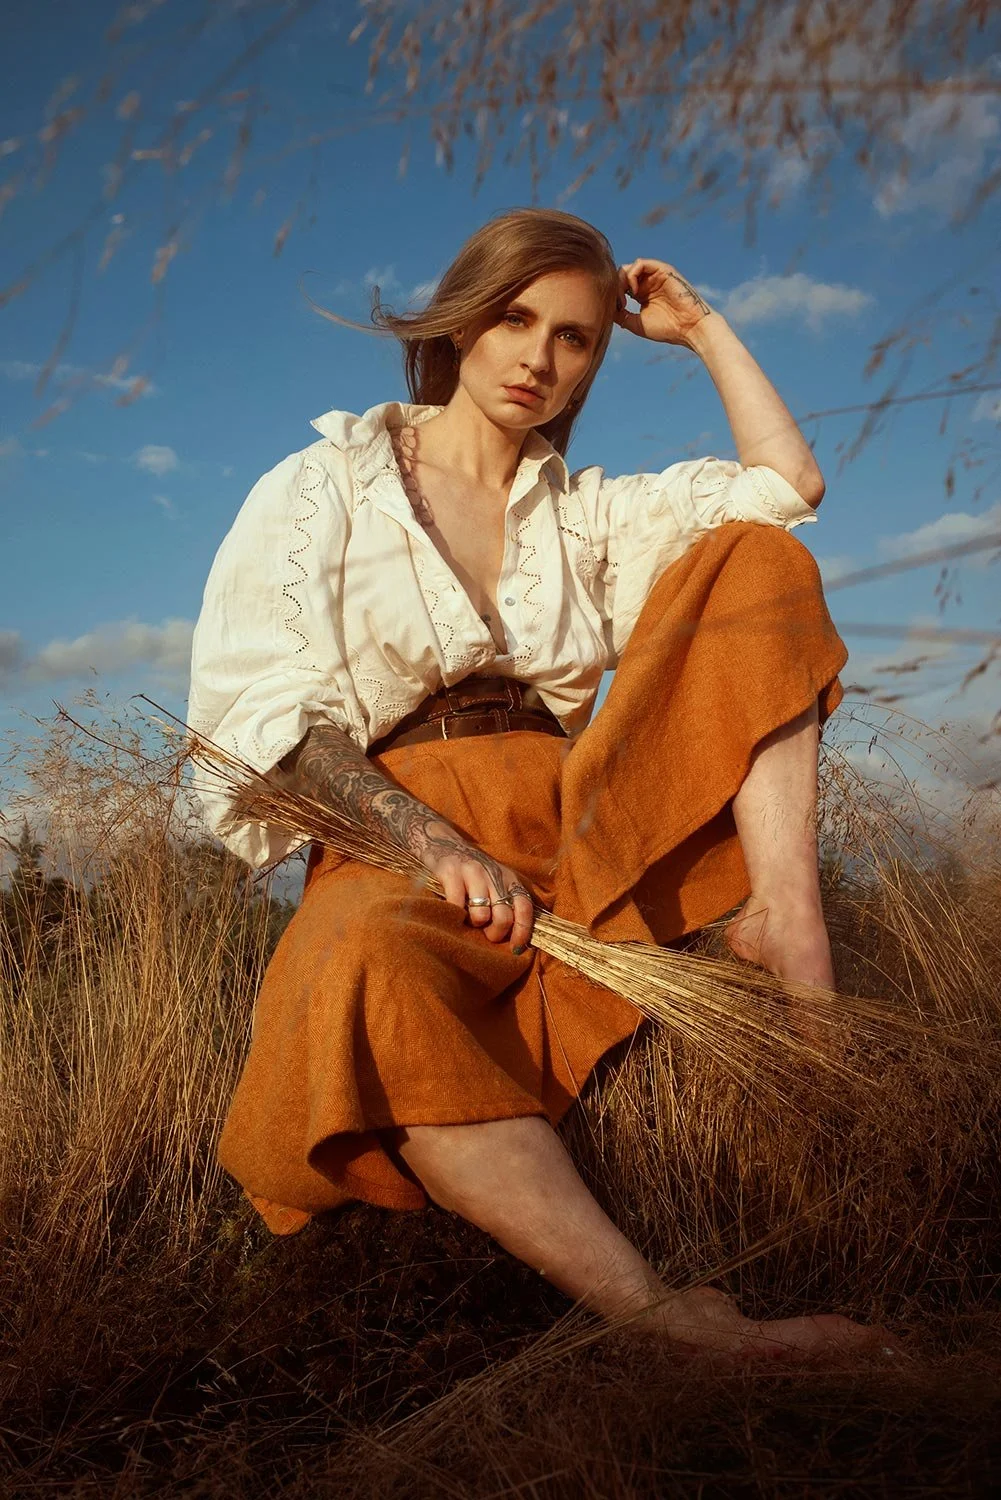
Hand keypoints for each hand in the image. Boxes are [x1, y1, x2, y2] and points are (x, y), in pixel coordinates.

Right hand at [417, 818, 534, 953]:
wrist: (444, 843)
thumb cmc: (473, 873)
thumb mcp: (496, 882)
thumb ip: (507, 903)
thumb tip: (517, 941)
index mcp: (509, 880)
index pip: (525, 908)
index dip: (522, 932)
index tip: (515, 948)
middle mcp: (494, 875)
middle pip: (503, 918)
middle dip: (495, 934)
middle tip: (485, 935)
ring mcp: (472, 872)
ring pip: (481, 914)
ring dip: (473, 924)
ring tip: (468, 919)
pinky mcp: (450, 872)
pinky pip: (456, 905)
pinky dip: (455, 914)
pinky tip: (453, 912)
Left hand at [615, 258, 714, 347]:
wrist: (689, 328)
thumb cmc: (667, 329)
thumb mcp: (636, 323)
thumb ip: (621, 315)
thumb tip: (605, 309)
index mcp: (642, 293)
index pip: (620, 286)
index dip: (613, 296)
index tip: (615, 311)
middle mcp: (648, 282)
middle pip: (621, 275)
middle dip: (615, 288)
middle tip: (619, 305)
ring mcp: (655, 275)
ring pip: (629, 268)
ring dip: (622, 282)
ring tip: (625, 298)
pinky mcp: (662, 269)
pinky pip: (641, 263)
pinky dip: (632, 275)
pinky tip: (634, 291)